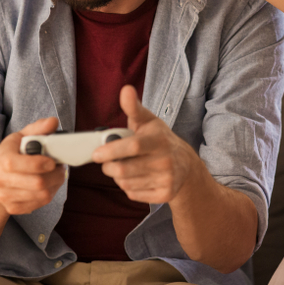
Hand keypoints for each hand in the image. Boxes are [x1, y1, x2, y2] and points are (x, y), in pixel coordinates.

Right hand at [0, 116, 65, 214]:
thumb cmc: (13, 153)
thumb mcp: (22, 136)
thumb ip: (39, 128)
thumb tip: (53, 122)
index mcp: (1, 159)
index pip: (18, 165)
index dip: (39, 164)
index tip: (52, 161)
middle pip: (36, 183)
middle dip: (55, 175)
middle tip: (60, 168)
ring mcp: (5, 196)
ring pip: (42, 195)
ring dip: (55, 184)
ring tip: (55, 175)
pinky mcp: (13, 208)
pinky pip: (39, 204)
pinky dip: (49, 194)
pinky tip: (48, 185)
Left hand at [93, 85, 201, 204]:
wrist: (186, 166)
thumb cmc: (160, 140)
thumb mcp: (149, 121)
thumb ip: (133, 107)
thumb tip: (125, 89)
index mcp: (159, 140)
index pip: (133, 146)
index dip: (112, 150)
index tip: (96, 154)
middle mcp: (165, 161)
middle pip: (124, 170)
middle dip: (108, 166)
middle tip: (106, 161)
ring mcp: (166, 179)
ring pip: (125, 183)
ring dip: (117, 177)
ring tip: (124, 167)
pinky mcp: (165, 195)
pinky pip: (133, 194)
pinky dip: (128, 187)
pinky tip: (135, 178)